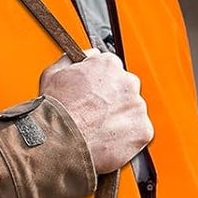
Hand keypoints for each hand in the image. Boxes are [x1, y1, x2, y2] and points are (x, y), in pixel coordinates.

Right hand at [39, 48, 152, 173]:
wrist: (59, 141)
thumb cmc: (56, 110)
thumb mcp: (54, 73)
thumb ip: (75, 60)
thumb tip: (84, 56)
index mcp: (109, 65)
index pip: (113, 69)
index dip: (101, 83)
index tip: (95, 94)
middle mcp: (128, 82)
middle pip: (126, 89)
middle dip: (114, 100)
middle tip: (95, 113)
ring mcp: (137, 107)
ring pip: (133, 111)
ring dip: (120, 119)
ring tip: (99, 129)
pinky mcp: (143, 130)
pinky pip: (139, 132)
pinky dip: (127, 137)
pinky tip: (108, 139)